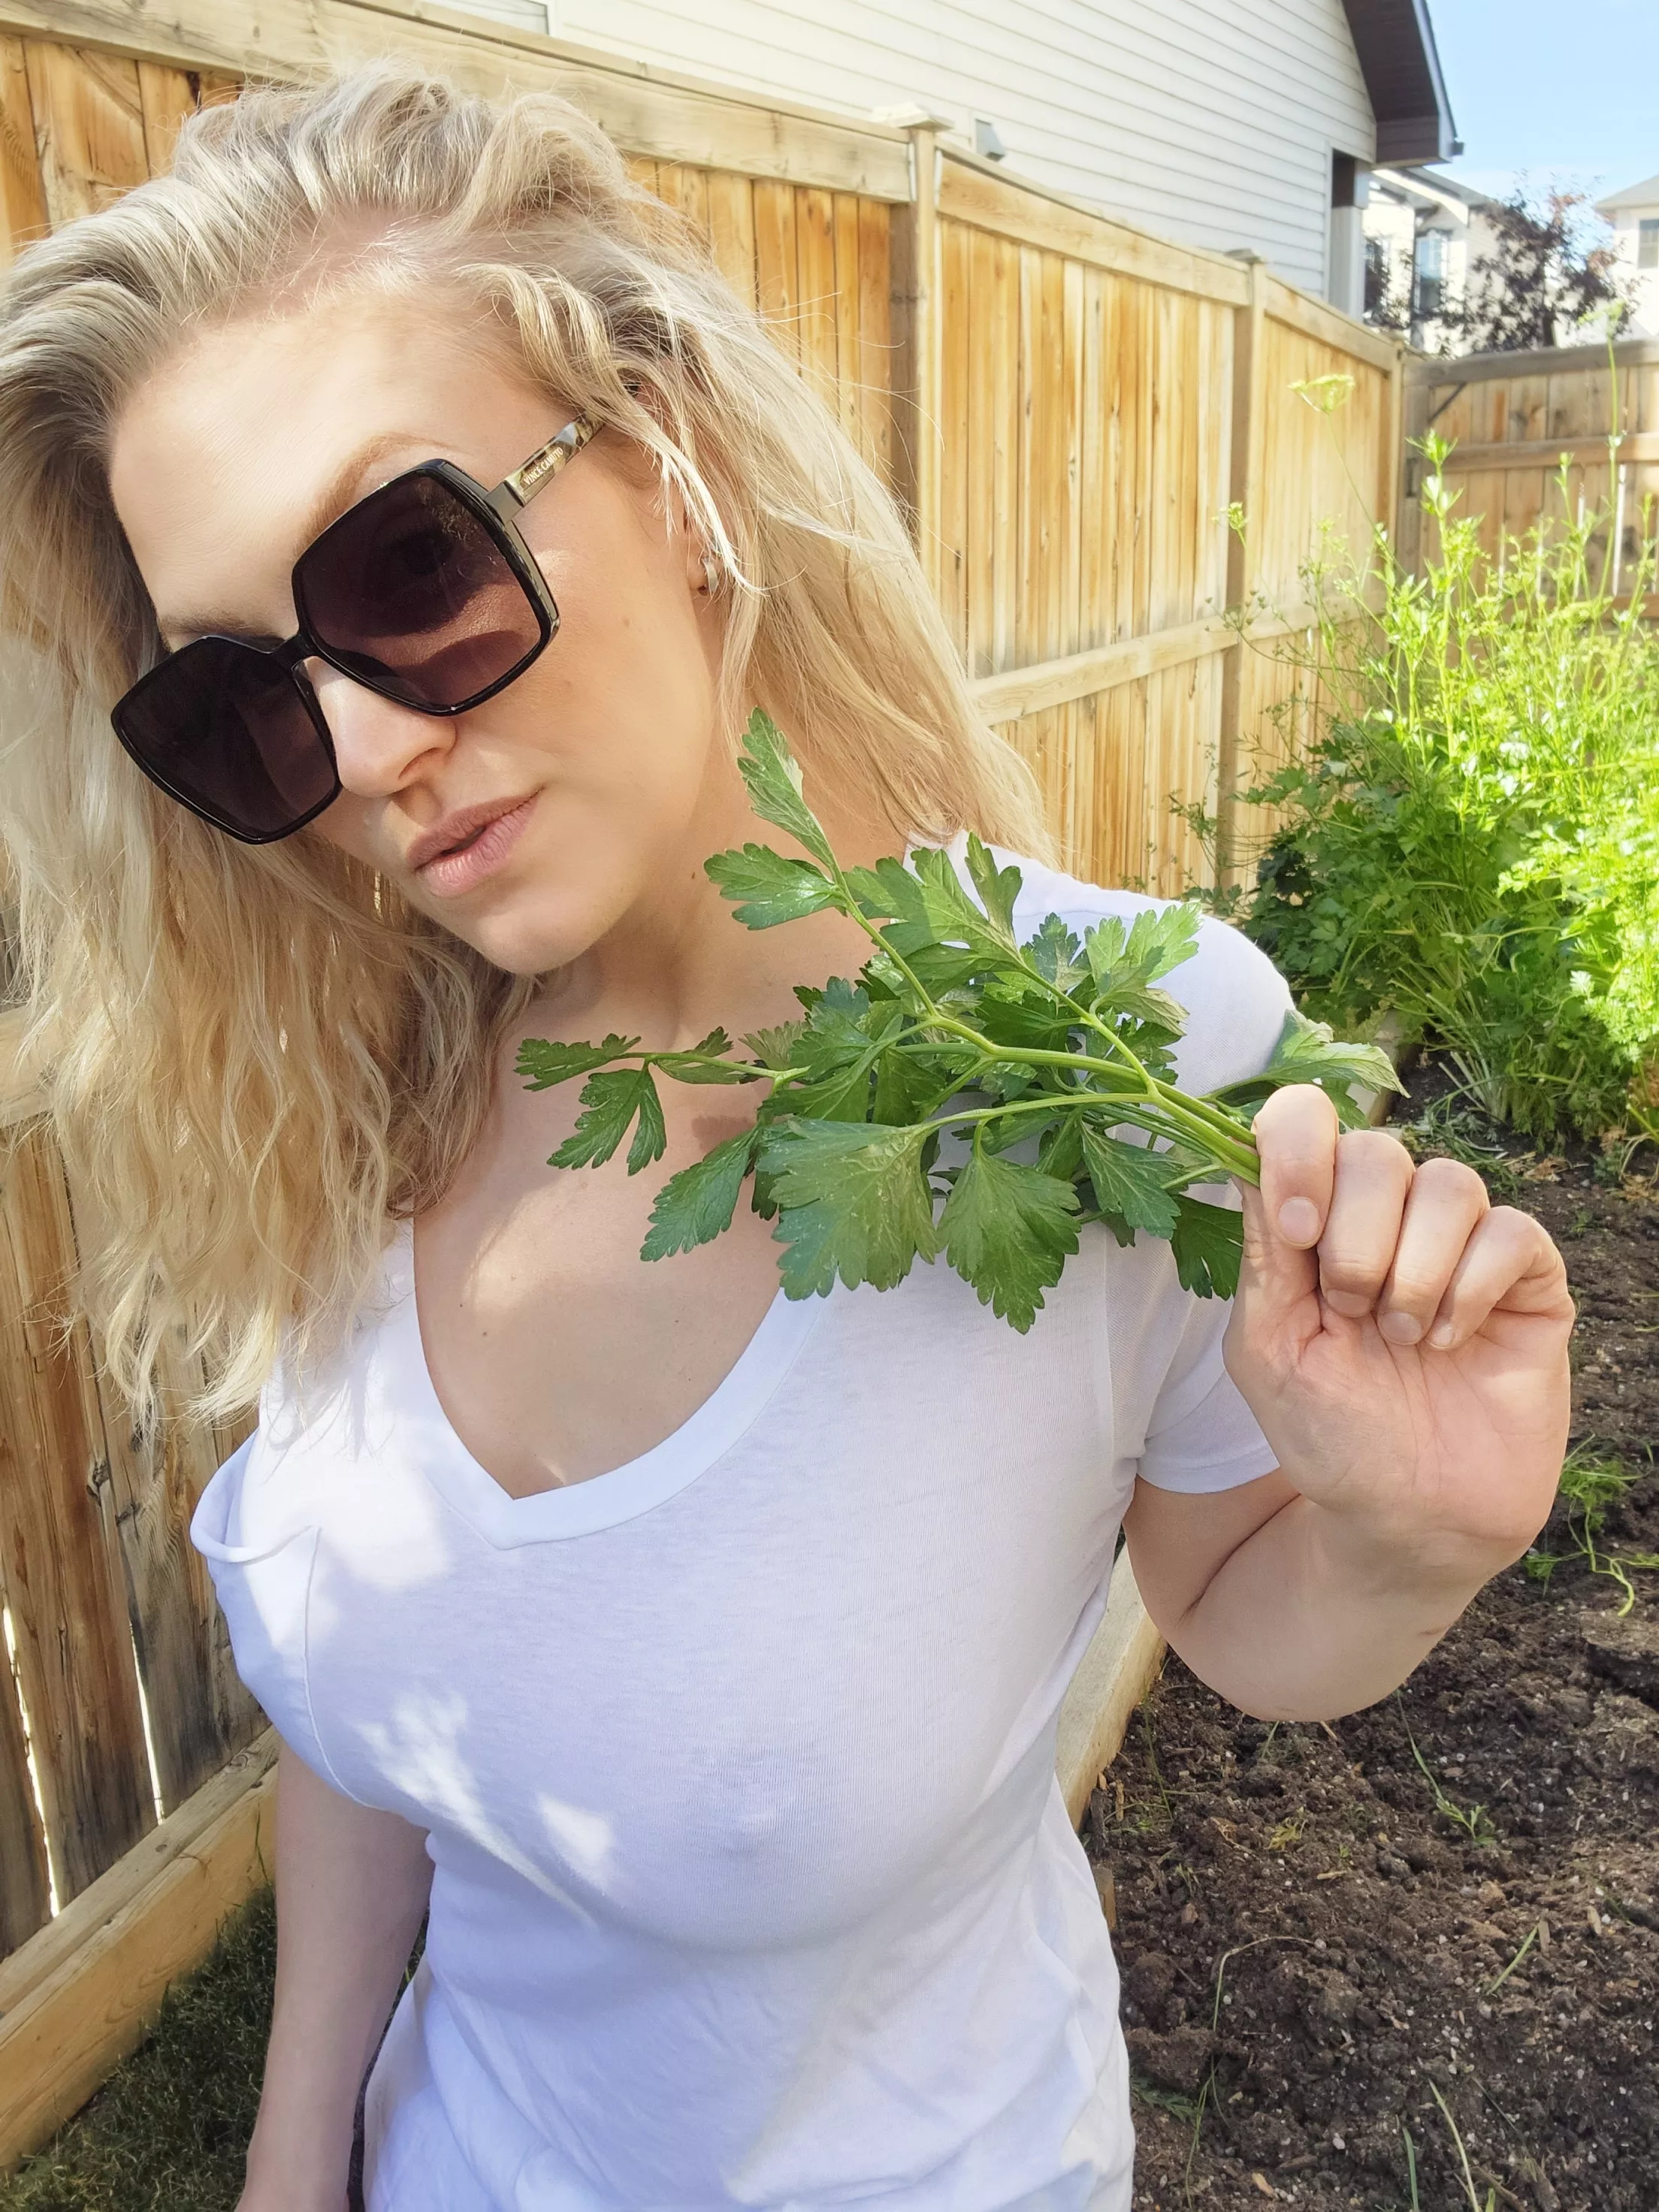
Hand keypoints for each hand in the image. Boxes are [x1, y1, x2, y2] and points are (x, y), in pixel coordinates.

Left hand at [1224, 1084, 1574, 1593]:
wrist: (1409, 1519)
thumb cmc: (1330, 1434)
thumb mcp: (1268, 1346)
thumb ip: (1263, 1252)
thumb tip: (1247, 1150)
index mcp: (1317, 1220)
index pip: (1305, 1121)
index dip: (1297, 1152)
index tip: (1295, 1230)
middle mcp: (1390, 1218)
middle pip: (1377, 1151)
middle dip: (1355, 1238)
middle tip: (1350, 1313)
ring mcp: (1462, 1244)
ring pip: (1448, 1183)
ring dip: (1414, 1269)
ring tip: (1401, 1338)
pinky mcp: (1527, 1278)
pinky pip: (1510, 1231)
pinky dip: (1472, 1287)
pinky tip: (1451, 1342)